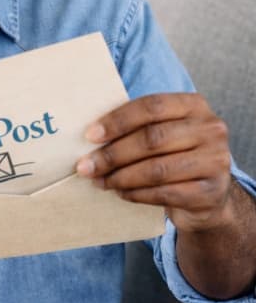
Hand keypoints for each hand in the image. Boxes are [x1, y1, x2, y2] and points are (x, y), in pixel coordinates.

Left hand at [76, 93, 232, 233]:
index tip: (90, 135)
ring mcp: (215, 161)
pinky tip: (121, 193)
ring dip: (121, 177)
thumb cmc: (175, 157)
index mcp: (195, 105)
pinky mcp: (210, 192)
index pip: (152, 106)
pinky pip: (164, 193)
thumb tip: (91, 136)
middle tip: (86, 166)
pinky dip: (136, 194)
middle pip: (152, 138)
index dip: (118, 120)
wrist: (209, 196)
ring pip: (157, 169)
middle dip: (113, 154)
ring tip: (100, 181)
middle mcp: (211, 130)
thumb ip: (138, 128)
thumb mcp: (165, 134)